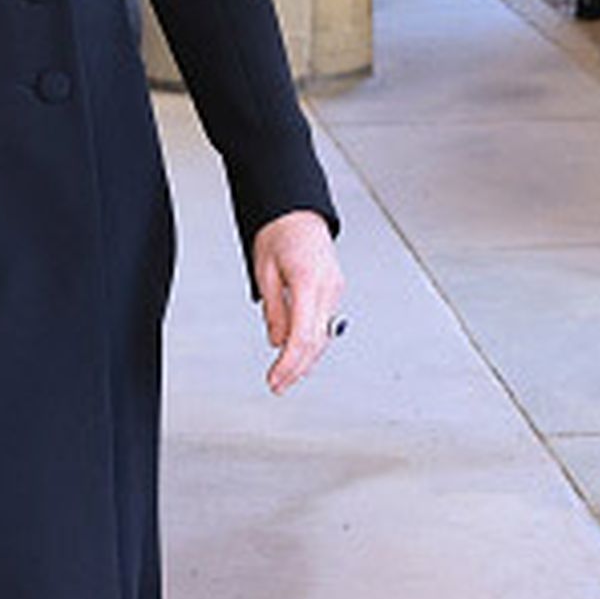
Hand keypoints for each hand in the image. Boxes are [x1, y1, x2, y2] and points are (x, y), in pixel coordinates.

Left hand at [251, 210, 344, 394]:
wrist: (297, 213)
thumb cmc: (279, 234)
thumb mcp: (265, 272)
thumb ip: (274, 310)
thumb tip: (277, 341)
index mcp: (310, 282)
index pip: (303, 336)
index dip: (289, 363)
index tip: (276, 379)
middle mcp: (328, 288)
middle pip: (317, 341)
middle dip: (297, 368)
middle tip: (278, 385)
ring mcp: (334, 290)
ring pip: (324, 336)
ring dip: (306, 359)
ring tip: (285, 376)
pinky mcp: (334, 290)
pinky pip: (324, 323)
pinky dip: (311, 342)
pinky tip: (299, 354)